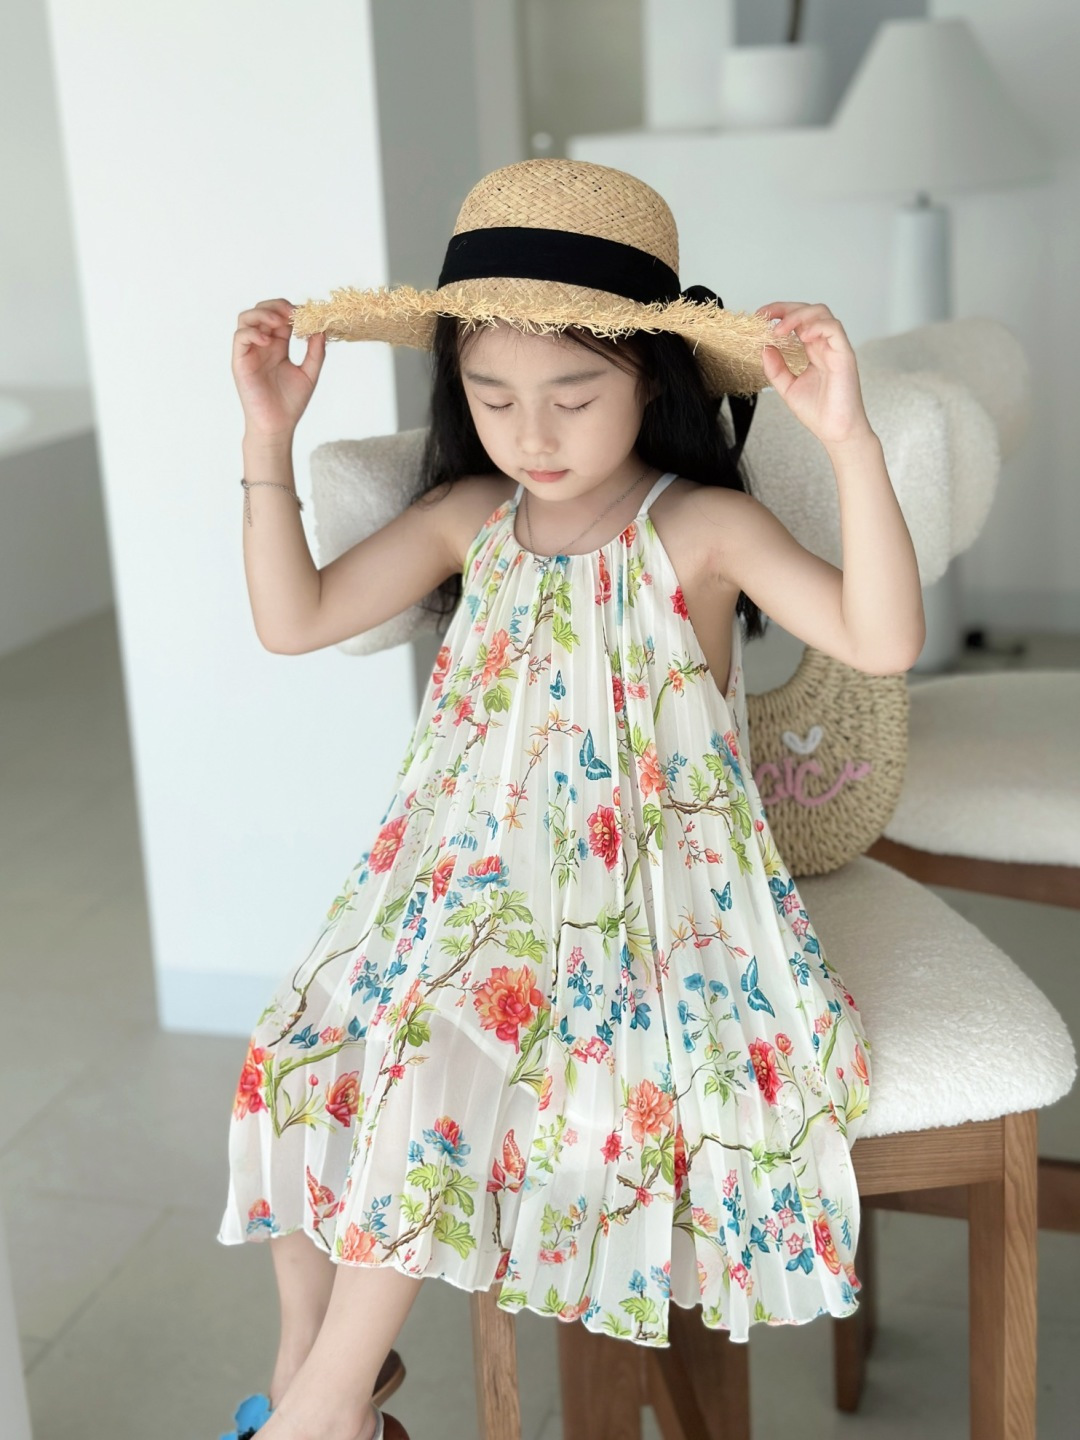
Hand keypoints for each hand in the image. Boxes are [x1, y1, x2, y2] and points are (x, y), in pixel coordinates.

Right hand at [232, 297, 325, 442]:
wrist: (278, 425)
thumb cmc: (291, 403)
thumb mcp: (309, 373)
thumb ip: (316, 351)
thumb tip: (322, 328)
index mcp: (278, 345)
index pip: (280, 316)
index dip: (292, 311)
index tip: (308, 315)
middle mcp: (262, 345)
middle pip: (261, 310)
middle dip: (276, 306)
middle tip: (293, 313)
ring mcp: (250, 352)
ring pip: (246, 318)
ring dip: (262, 313)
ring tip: (279, 322)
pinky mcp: (240, 362)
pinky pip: (240, 337)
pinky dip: (253, 333)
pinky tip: (268, 340)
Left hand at [756, 302, 872, 449]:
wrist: (837, 432)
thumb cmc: (819, 413)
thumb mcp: (788, 388)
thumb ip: (776, 369)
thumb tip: (764, 348)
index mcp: (813, 351)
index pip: (798, 321)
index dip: (780, 313)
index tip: (761, 316)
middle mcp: (825, 346)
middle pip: (810, 310)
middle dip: (786, 308)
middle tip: (766, 316)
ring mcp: (836, 348)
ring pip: (822, 314)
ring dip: (798, 315)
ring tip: (781, 329)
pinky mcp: (845, 355)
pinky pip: (834, 329)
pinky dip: (817, 326)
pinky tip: (802, 335)